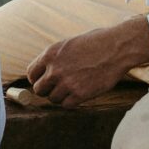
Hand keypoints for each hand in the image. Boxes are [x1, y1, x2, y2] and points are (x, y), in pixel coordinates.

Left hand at [20, 18, 148, 105]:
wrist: (117, 47)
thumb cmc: (96, 42)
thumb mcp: (69, 44)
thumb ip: (55, 58)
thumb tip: (44, 71)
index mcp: (50, 54)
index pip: (31, 74)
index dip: (38, 79)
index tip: (45, 80)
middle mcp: (55, 70)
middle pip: (39, 90)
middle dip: (47, 89)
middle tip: (58, 87)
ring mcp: (67, 83)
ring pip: (52, 99)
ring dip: (60, 97)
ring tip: (71, 90)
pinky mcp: (80, 94)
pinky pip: (66, 105)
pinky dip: (71, 102)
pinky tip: (79, 94)